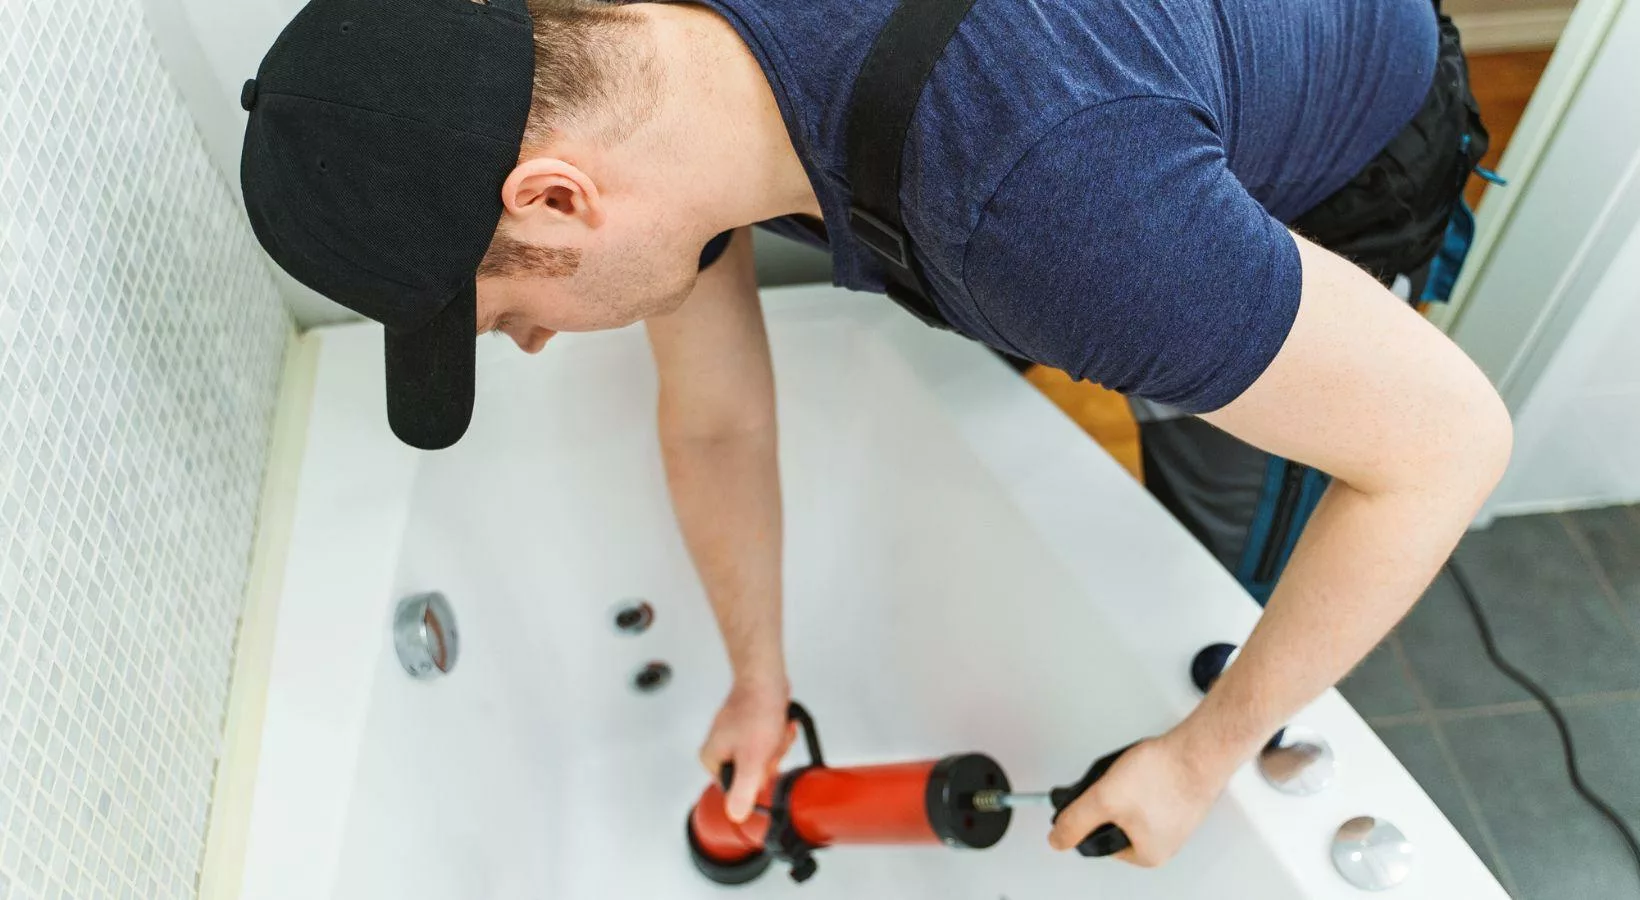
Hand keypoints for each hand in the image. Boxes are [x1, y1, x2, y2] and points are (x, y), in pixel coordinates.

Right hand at [699, 677, 796, 822]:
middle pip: (753, 774)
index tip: (761, 762)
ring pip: (764, 758)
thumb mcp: (752, 758)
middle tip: (769, 742)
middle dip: (770, 759)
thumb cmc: (756, 710)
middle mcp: (719, 750)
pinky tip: (778, 724)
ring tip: (774, 729)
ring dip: (776, 745)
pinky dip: (777, 734)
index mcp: (712, 759)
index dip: (756, 779)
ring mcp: (734, 738)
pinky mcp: (749, 728)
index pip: (737, 790)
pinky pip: (768, 743)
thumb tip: (736, 815)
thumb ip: (743, 790)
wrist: (766, 678)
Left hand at [1047, 733, 1230, 866]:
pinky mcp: (1180, 798)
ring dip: (1124, 785)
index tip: (1090, 796)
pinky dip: (1143, 777)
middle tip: (1116, 779)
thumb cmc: (1165, 774)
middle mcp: (1164, 843)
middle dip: (1108, 798)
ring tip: (1133, 769)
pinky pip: (1150, 791)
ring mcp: (1175, 820)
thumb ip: (1075, 821)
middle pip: (1114, 822)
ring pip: (1131, 804)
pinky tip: (1147, 766)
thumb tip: (1057, 840)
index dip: (1087, 817)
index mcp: (1146, 854)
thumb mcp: (1104, 799)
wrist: (1201, 747)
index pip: (1098, 842)